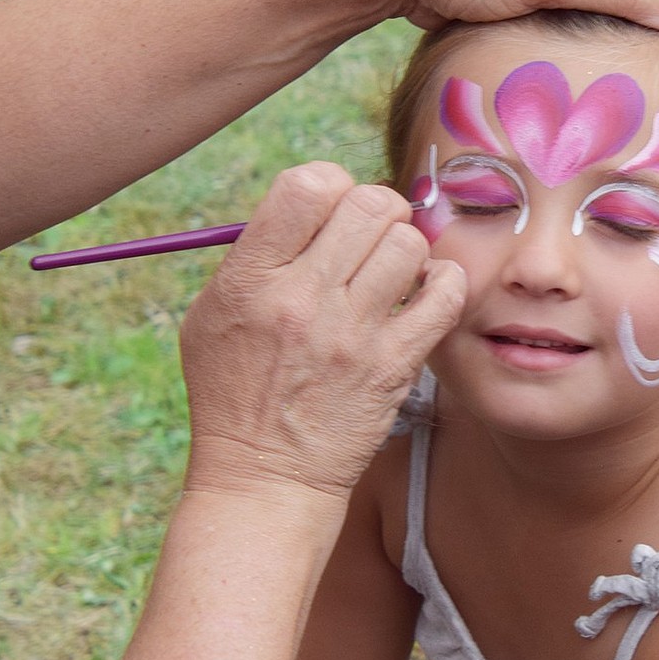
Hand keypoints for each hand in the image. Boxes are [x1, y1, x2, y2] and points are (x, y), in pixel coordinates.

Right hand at [179, 162, 465, 500]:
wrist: (265, 476)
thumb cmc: (234, 391)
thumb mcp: (212, 314)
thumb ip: (257, 254)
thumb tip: (316, 203)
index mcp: (251, 279)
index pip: (307, 185)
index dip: (330, 183)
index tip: (332, 209)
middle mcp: (302, 300)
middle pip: (369, 204)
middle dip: (377, 209)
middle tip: (372, 236)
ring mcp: (352, 334)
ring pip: (410, 243)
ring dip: (407, 249)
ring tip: (394, 272)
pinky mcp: (394, 366)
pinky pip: (446, 294)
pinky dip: (444, 282)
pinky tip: (425, 293)